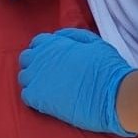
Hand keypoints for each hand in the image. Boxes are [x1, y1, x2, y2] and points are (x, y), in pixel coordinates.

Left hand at [18, 28, 135, 135]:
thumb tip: (59, 35)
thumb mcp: (93, 42)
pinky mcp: (38, 98)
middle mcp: (41, 58)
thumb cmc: (108, 68)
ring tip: (49, 90)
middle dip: (35, 65)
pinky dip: (34, 98)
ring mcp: (37, 78)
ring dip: (33, 82)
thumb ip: (73, 36)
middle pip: (26, 59)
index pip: (38, 43)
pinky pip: (26, 96)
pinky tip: (47, 102)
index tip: (53, 61)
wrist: (113, 94)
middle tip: (49, 76)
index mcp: (54, 44)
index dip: (44, 52)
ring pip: (24, 78)